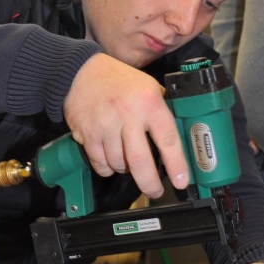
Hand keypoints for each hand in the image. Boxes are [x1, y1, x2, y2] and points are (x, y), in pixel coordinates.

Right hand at [63, 53, 188, 197]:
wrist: (82, 72)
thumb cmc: (120, 81)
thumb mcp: (149, 87)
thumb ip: (162, 111)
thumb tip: (179, 139)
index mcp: (149, 103)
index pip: (168, 139)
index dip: (176, 164)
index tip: (181, 181)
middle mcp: (128, 115)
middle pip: (140, 161)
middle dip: (149, 183)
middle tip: (156, 191)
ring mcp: (106, 125)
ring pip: (119, 165)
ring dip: (126, 169)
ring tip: (128, 160)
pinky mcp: (87, 134)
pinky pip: (100, 163)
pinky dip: (107, 168)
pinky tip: (111, 158)